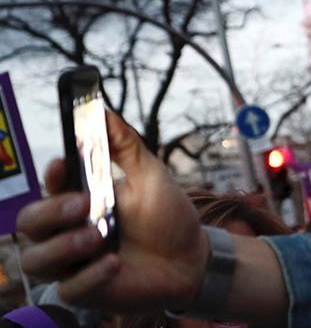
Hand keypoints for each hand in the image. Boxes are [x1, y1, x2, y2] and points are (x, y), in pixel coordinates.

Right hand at [16, 111, 205, 311]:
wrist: (193, 258)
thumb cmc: (168, 217)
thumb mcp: (150, 176)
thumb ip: (126, 146)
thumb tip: (104, 109)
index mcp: (79, 200)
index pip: (48, 188)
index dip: (50, 177)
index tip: (64, 164)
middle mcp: (67, 231)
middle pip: (29, 223)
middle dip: (50, 212)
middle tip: (83, 204)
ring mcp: (73, 263)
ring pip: (35, 259)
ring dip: (63, 246)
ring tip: (99, 237)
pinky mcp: (86, 291)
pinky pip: (68, 289)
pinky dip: (89, 276)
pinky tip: (114, 264)